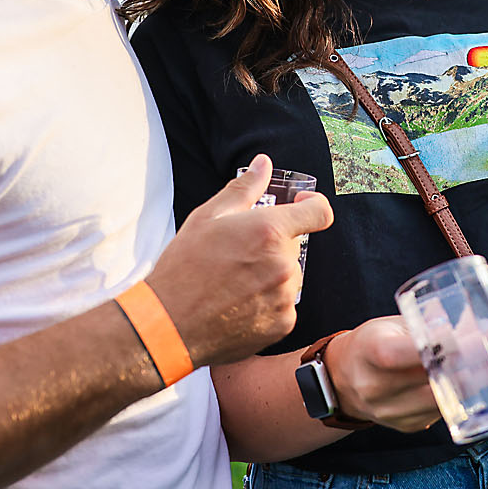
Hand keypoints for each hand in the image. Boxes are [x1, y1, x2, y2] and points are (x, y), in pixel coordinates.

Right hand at [147, 155, 331, 368]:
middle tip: (238, 255)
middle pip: (294, 247)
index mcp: (269, 231)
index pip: (319, 211)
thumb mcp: (208, 217)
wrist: (169, 323)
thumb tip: (264, 164)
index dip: (312, 204)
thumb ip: (244, 188)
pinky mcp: (282, 324)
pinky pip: (284, 305)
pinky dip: (267, 303)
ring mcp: (285, 296)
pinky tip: (238, 304)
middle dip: (274, 246)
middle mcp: (284, 263)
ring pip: (289, 277)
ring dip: (270, 275)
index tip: (302, 204)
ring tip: (233, 282)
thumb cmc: (184, 266)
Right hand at [325, 318, 487, 432]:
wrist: (343, 380)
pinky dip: (476, 397)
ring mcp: (395, 413)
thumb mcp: (392, 324)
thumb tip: (486, 314)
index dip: (448, 346)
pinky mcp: (409, 427)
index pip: (410, 353)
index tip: (487, 335)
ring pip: (451, 400)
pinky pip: (449, 413)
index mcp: (372, 353)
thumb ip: (428, 324)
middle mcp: (381, 389)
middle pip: (440, 380)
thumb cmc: (374, 342)